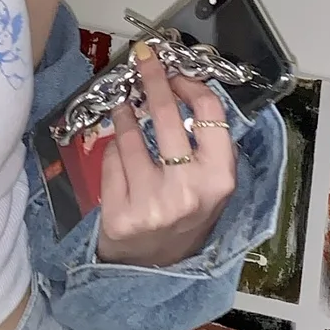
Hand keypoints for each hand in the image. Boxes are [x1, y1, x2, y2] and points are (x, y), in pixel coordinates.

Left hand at [95, 40, 236, 266]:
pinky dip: (113, 150)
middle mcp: (187, 190)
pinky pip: (111, 160)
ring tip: (123, 104)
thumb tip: (186, 89)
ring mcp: (151, 203)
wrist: (154, 268)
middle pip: (166, 115)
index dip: (189, 84)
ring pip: (130, 135)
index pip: (210, 113)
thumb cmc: (186, 217)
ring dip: (124, 113)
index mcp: (219, 179)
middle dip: (152, 80)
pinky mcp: (120, 214)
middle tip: (142, 60)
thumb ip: (207, 147)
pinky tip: (119, 151)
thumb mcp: (211, 186)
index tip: (175, 72)